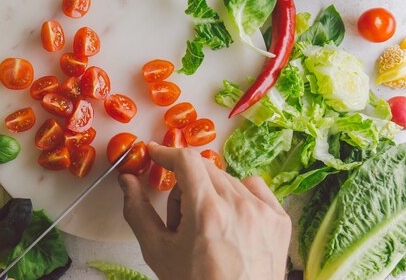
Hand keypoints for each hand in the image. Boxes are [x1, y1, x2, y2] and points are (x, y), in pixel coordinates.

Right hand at [119, 143, 290, 279]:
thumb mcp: (158, 251)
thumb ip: (138, 211)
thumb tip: (127, 182)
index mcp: (208, 212)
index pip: (185, 160)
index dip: (166, 153)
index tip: (156, 153)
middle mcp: (239, 205)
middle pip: (204, 169)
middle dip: (184, 185)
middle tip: (179, 218)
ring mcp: (263, 211)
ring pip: (227, 179)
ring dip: (210, 192)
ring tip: (206, 228)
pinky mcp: (279, 219)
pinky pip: (254, 187)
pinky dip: (238, 196)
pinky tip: (230, 220)